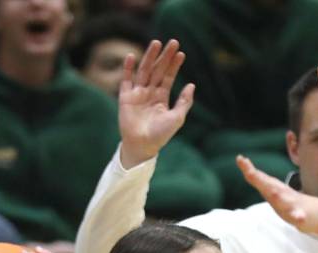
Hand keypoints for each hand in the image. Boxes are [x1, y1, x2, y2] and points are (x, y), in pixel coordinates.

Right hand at [119, 39, 194, 168]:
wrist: (143, 146)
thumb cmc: (161, 135)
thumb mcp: (177, 118)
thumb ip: (184, 102)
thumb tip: (192, 84)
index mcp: (161, 98)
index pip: (168, 77)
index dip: (174, 65)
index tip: (181, 53)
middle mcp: (149, 93)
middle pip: (157, 70)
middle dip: (165, 57)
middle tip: (173, 42)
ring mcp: (137, 94)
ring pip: (144, 71)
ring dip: (149, 57)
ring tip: (156, 43)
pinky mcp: (125, 98)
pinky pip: (126, 80)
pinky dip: (128, 69)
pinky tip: (132, 57)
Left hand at [237, 155, 317, 233]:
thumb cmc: (296, 205)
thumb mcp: (278, 195)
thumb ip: (265, 185)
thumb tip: (249, 173)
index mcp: (276, 190)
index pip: (260, 179)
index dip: (249, 170)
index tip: (240, 158)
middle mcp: (283, 195)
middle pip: (268, 186)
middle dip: (257, 177)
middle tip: (246, 167)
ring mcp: (293, 205)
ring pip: (283, 200)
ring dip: (276, 195)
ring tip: (271, 192)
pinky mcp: (303, 216)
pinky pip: (300, 217)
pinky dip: (299, 216)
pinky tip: (300, 219)